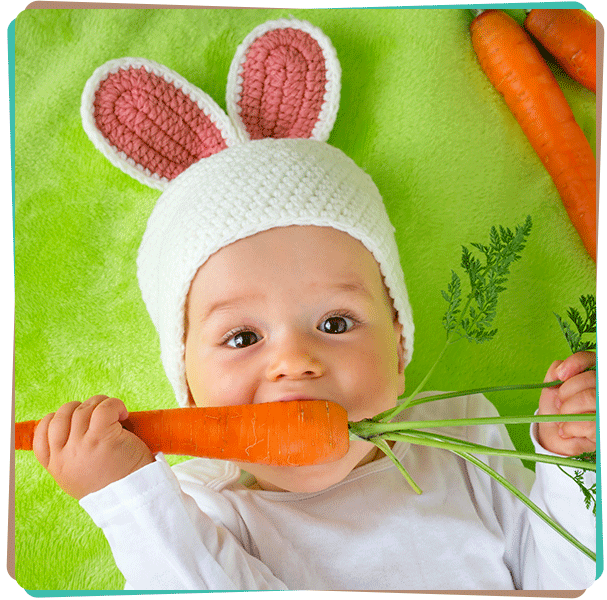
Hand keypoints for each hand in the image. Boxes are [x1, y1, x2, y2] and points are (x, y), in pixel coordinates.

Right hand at [33, 395, 154, 499]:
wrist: (135, 497)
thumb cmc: (115, 484)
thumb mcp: (80, 478)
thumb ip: (72, 459)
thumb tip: (75, 433)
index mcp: (56, 466)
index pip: (41, 434)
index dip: (56, 419)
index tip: (74, 419)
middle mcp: (64, 455)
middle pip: (62, 416)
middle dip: (80, 407)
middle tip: (100, 412)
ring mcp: (81, 446)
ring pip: (83, 409)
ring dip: (100, 403)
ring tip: (115, 413)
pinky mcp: (102, 438)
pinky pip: (103, 409)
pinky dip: (114, 405)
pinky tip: (123, 414)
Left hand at [537, 352, 595, 455]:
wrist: (554, 435)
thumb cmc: (555, 408)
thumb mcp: (551, 387)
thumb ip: (555, 372)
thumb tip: (560, 369)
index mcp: (592, 377)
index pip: (591, 359)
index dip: (576, 363)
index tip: (560, 375)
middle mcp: (602, 391)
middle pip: (590, 379)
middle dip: (566, 392)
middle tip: (558, 403)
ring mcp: (604, 410)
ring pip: (590, 398)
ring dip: (567, 409)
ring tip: (561, 417)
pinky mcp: (602, 429)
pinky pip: (589, 423)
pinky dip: (569, 427)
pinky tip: (566, 430)